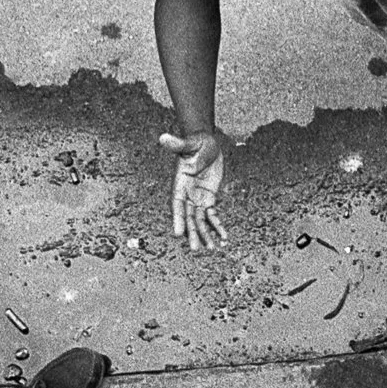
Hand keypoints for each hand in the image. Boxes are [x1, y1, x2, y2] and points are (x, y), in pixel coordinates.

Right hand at [159, 130, 227, 250]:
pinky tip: (223, 238)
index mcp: (179, 184)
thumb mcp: (188, 144)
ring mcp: (198, 198)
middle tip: (197, 249)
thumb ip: (177, 144)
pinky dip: (217, 225)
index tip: (177, 234)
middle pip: (189, 217)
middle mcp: (187, 194)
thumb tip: (163, 137)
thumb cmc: (195, 143)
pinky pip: (213, 215)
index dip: (178, 219)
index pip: (177, 204)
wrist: (206, 144)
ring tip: (212, 249)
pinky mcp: (209, 198)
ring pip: (200, 220)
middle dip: (193, 233)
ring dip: (206, 234)